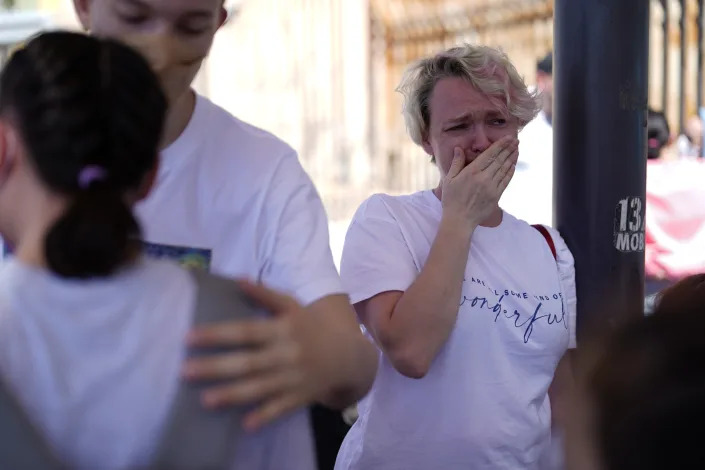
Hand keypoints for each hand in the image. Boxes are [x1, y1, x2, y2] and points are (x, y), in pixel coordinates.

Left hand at [182, 280, 332, 430]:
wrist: (348, 355)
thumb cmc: (311, 326)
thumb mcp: (292, 306)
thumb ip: (265, 295)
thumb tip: (238, 279)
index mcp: (283, 328)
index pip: (245, 331)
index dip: (217, 334)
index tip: (189, 338)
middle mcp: (287, 353)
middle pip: (247, 361)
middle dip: (215, 367)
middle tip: (184, 371)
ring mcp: (294, 377)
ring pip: (260, 387)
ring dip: (232, 394)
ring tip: (205, 400)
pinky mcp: (301, 396)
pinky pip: (282, 408)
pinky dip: (266, 416)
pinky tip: (246, 425)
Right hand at [440, 136, 517, 226]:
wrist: (459, 220)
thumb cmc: (452, 200)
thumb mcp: (449, 179)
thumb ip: (456, 163)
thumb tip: (459, 148)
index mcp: (472, 172)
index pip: (490, 154)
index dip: (500, 145)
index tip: (508, 138)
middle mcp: (484, 178)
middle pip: (500, 160)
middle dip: (509, 149)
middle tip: (516, 140)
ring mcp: (492, 187)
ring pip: (504, 169)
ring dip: (511, 158)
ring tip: (516, 150)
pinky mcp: (496, 196)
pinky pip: (505, 181)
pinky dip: (510, 172)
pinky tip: (513, 165)